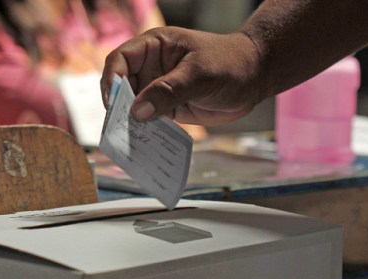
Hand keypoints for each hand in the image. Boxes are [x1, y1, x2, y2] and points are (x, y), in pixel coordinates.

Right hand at [101, 26, 265, 126]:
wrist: (255, 77)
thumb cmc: (231, 63)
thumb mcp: (200, 74)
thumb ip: (169, 90)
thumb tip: (138, 111)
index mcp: (153, 46)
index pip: (120, 60)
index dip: (112, 80)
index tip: (113, 104)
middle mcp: (150, 66)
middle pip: (121, 86)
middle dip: (118, 106)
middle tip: (118, 128)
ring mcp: (157, 88)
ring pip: (132, 106)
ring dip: (129, 122)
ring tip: (128, 140)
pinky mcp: (166, 107)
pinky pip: (148, 120)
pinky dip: (144, 131)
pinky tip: (143, 143)